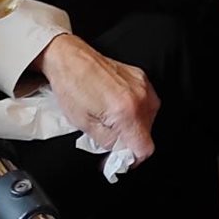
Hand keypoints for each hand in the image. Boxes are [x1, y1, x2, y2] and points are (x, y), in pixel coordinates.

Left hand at [36, 35, 158, 163]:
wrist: (70, 58)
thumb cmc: (72, 87)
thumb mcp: (85, 125)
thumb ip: (108, 144)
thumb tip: (119, 155)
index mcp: (126, 112)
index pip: (145, 148)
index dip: (132, 159)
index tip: (120, 159)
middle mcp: (140, 98)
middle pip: (147, 135)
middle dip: (129, 141)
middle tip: (109, 139)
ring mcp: (143, 86)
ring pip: (148, 120)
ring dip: (132, 126)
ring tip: (111, 120)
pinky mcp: (142, 77)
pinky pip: (146, 103)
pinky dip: (134, 111)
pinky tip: (116, 107)